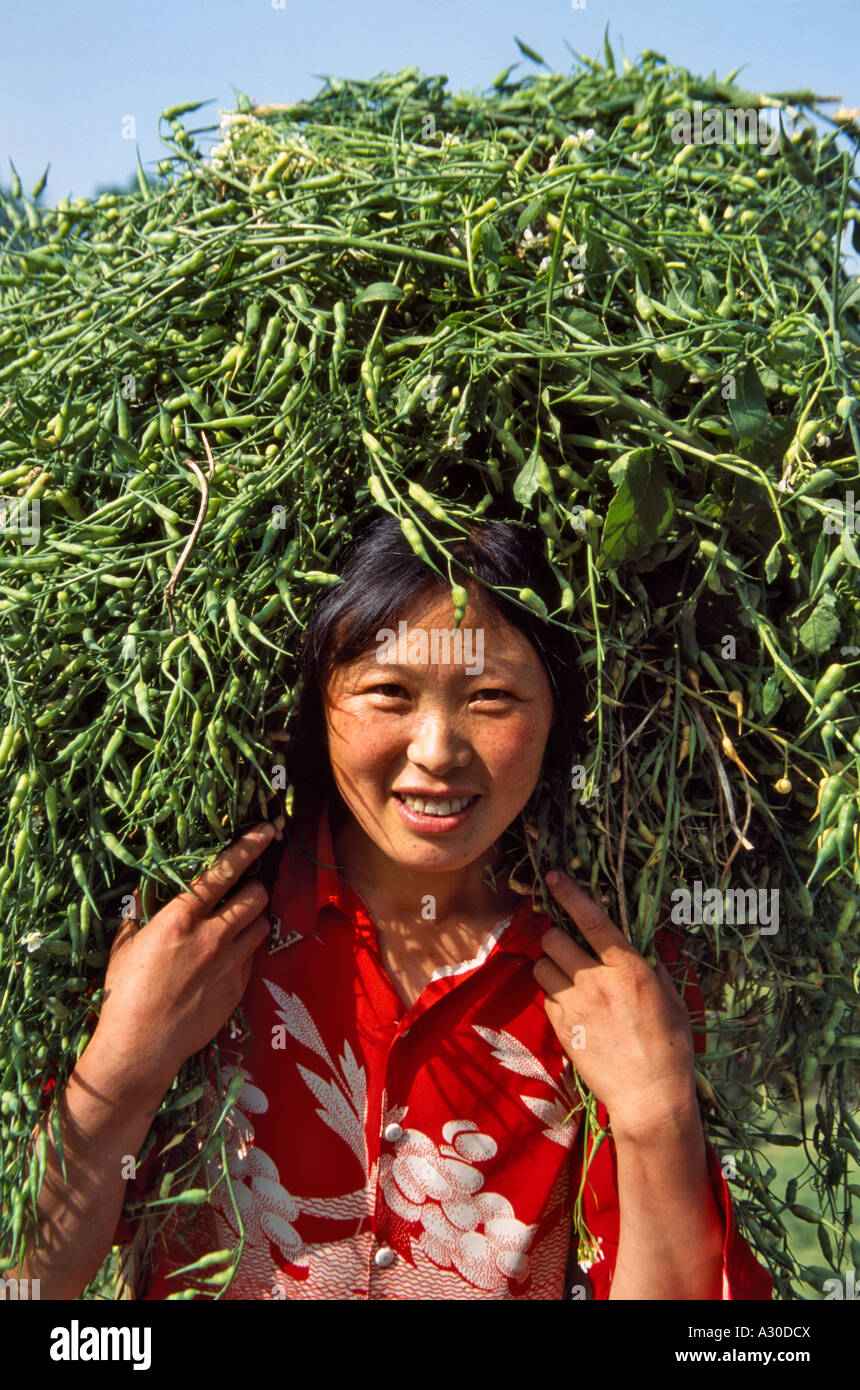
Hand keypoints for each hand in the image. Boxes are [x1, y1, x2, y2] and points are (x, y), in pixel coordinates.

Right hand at [90, 822, 276, 1099]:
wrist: (141, 1047)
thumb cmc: (125, 994)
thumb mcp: (125, 945)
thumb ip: (141, 914)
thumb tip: (145, 893)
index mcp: (180, 919)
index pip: (223, 872)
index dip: (249, 847)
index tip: (267, 830)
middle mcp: (211, 936)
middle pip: (255, 896)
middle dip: (255, 886)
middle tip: (246, 889)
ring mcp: (229, 963)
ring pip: (261, 924)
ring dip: (254, 917)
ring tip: (240, 920)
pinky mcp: (238, 987)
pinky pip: (253, 957)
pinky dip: (246, 949)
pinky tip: (228, 957)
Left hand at [532, 871, 698, 1141]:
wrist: (649, 1096)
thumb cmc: (670, 1049)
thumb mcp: (673, 1001)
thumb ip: (654, 970)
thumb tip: (646, 952)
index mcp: (629, 968)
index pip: (592, 919)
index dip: (569, 894)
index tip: (553, 877)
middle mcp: (597, 980)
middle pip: (554, 938)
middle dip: (557, 938)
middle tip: (568, 949)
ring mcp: (575, 1003)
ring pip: (542, 965)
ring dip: (550, 965)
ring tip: (566, 977)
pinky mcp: (560, 1026)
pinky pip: (545, 995)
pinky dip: (552, 994)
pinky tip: (570, 1005)